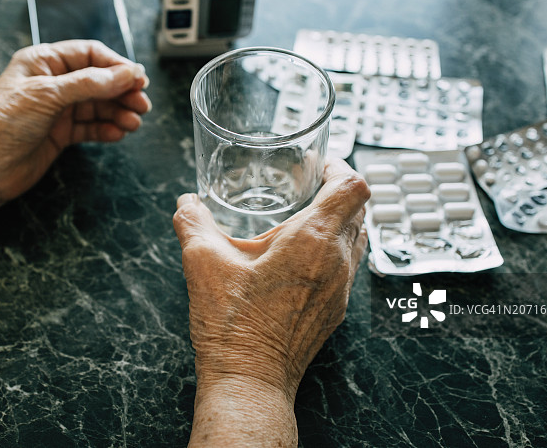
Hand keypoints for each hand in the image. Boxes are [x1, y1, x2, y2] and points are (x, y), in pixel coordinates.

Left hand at [0, 40, 149, 202]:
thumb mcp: (46, 95)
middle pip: (99, 81)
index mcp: (43, 61)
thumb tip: (127, 74)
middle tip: (142, 105)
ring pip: (98, 106)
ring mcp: (56, 110)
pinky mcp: (59, 135)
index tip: (138, 80)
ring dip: (118, 113)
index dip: (116, 66)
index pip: (90, 55)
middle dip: (122, 92)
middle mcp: (52, 83)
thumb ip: (89, 84)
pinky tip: (118, 134)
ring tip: (133, 123)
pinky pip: (90, 128)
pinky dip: (106, 130)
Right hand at [173, 158, 368, 446]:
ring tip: (306, 216)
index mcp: (312, 241)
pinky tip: (300, 257)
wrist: (250, 382)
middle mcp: (336, 262)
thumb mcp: (202, 263)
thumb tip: (186, 202)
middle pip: (359, 209)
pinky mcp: (335, 310)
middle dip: (338, 190)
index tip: (319, 164)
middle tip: (310, 184)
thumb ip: (192, 222)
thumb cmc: (233, 327)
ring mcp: (340, 289)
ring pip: (357, 238)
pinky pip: (348, 265)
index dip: (341, 166)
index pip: (353, 187)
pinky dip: (334, 248)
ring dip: (339, 219)